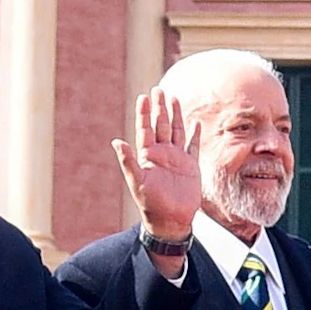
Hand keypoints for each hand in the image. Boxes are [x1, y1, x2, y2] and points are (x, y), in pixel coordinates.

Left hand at [113, 89, 202, 243]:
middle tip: (158, 89)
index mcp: (148, 155)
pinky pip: (192, 146)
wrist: (171, 220)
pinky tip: (194, 123)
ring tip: (173, 98)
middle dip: (159, 107)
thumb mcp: (137, 182)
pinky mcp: (191, 166)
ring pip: (175, 131)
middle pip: (160, 125)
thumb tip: (116, 142)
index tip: (143, 97)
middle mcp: (162, 154)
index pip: (145, 129)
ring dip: (175, 115)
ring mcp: (177, 158)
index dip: (144, 113)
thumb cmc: (150, 204)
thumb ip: (128, 161)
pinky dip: (193, 134)